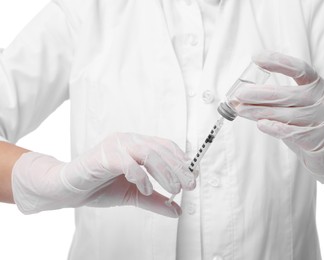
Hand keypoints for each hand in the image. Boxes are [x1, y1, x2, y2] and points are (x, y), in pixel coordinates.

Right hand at [12, 133, 195, 215]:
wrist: (68, 190)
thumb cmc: (99, 186)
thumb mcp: (134, 195)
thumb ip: (155, 200)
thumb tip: (177, 210)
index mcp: (137, 145)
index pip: (166, 146)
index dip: (181, 160)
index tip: (192, 176)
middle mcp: (129, 140)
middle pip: (161, 150)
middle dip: (179, 169)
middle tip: (189, 186)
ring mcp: (116, 146)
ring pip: (149, 153)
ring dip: (165, 172)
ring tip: (173, 189)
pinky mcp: (104, 156)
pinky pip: (128, 162)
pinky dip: (141, 176)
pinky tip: (145, 189)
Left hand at [234, 52, 323, 188]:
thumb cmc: (303, 124)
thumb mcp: (294, 106)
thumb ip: (275, 99)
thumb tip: (242, 96)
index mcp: (317, 84)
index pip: (299, 68)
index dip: (278, 61)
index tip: (257, 58)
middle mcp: (323, 99)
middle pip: (287, 94)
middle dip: (259, 94)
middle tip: (239, 94)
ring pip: (286, 114)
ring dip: (259, 112)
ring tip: (241, 110)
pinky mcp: (320, 138)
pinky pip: (292, 132)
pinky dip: (274, 127)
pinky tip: (260, 124)